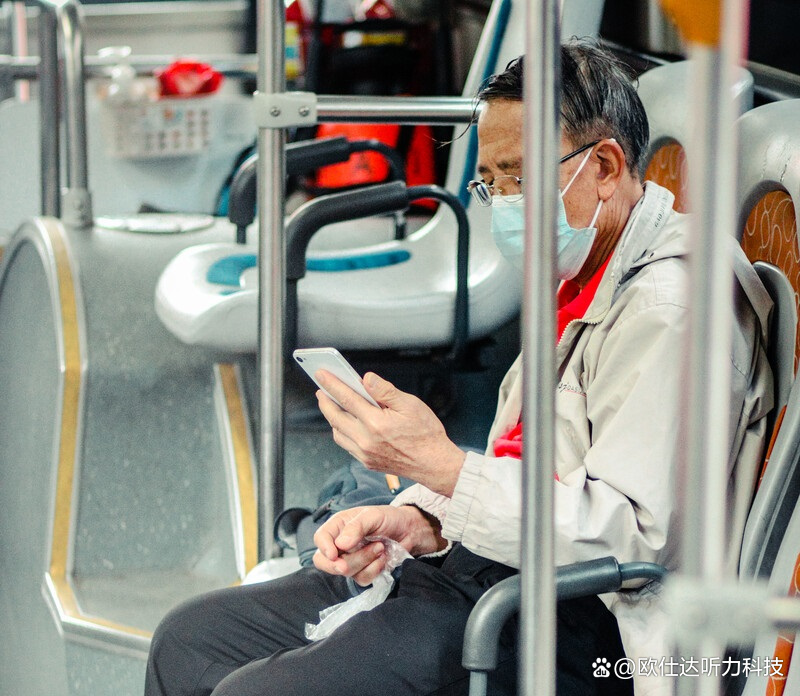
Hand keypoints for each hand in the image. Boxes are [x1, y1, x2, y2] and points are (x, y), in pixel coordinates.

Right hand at [312, 505, 444, 585]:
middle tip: (347, 565)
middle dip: (338, 565)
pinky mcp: (364, 571)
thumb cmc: (389, 518)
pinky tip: (383, 558)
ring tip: (380, 547)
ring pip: (346, 572)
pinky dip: (374, 569)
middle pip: (325, 561)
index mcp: (339, 526)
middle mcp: (341, 544)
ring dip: (364, 561)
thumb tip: (340, 545)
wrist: (409, 530)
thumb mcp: (373, 516)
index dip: (324, 548)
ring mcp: (351, 559)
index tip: (334, 554)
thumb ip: (356, 527)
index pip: (321, 538)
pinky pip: (362, 578)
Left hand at [315, 370, 465, 496]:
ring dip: (331, 417)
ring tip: (331, 404)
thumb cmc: (426, 434)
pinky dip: (341, 431)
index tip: (322, 374)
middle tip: (321, 389)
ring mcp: (364, 454)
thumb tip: (367, 379)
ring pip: (338, 433)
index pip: (347, 398)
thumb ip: (385, 391)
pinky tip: (345, 423)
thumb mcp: (410, 404)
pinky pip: (346, 445)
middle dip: (325, 401)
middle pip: (335, 417)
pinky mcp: (367, 462)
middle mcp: (366, 440)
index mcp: (376, 423)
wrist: (434, 464)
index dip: (332, 384)